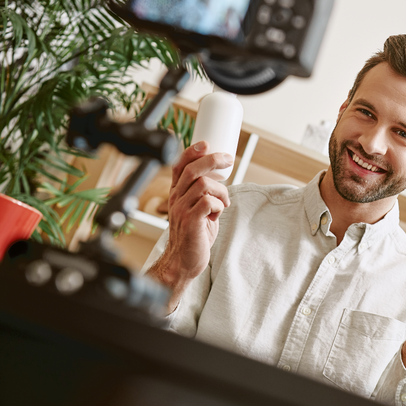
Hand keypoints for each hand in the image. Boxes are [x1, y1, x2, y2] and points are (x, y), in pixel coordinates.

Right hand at [147, 141, 232, 307]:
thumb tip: (220, 179)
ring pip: (203, 185)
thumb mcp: (197, 210)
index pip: (178, 167)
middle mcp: (176, 199)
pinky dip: (219, 205)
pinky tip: (218, 214)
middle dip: (213, 160)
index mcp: (177, 194)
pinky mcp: (191, 221)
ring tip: (224, 203)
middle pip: (192, 170)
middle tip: (229, 160)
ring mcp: (182, 210)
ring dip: (221, 192)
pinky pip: (208, 202)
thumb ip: (204, 194)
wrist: (183, 261)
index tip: (205, 144)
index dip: (191, 152)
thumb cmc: (194, 236)